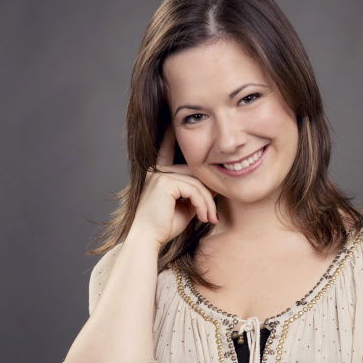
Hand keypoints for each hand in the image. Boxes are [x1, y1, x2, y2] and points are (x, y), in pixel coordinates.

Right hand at [132, 124, 219, 246]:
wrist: (148, 240)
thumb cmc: (164, 227)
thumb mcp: (184, 207)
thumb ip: (195, 194)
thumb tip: (214, 186)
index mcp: (158, 174)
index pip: (166, 149)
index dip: (170, 135)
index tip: (174, 121)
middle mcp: (156, 170)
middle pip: (193, 173)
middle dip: (207, 193)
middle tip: (213, 215)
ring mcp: (159, 174)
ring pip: (196, 182)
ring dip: (207, 202)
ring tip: (210, 219)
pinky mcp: (164, 182)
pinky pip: (194, 189)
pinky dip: (203, 203)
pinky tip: (204, 216)